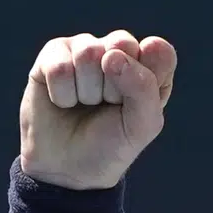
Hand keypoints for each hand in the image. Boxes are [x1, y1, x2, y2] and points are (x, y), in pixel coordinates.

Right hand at [19, 31, 177, 189]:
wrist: (68, 169)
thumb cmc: (110, 145)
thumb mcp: (142, 126)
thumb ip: (144, 88)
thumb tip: (112, 56)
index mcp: (150, 66)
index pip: (158, 51)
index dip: (145, 79)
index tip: (134, 105)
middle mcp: (119, 51)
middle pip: (122, 44)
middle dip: (114, 84)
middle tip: (108, 104)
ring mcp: (85, 49)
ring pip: (88, 52)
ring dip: (87, 91)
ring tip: (85, 104)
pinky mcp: (54, 55)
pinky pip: (60, 66)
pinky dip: (63, 94)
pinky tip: (64, 103)